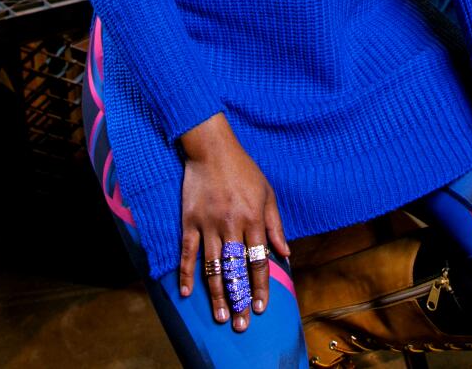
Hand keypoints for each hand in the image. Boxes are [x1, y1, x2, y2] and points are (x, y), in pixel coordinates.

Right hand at [177, 113, 291, 331]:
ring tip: (220, 316)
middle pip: (237, 270)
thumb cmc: (243, 170)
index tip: (260, 307)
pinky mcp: (189, 221)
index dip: (260, 287)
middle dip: (240, 299)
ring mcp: (208, 224)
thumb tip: (285, 253)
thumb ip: (275, 225)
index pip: (259, 261)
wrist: (212, 148)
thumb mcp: (267, 193)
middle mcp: (232, 225)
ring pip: (213, 267)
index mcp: (253, 220)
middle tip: (241, 324)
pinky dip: (186, 273)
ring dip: (217, 294)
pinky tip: (187, 293)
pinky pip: (187, 252)